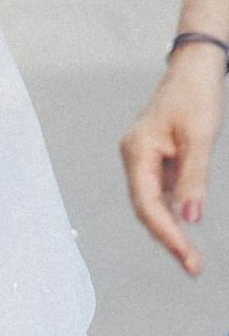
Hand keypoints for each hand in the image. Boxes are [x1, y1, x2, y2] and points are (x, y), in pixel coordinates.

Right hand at [121, 48, 225, 273]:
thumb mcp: (199, 138)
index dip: (167, 234)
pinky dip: (173, 213)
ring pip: (152, 204)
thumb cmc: (195, 96)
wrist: (196, 69)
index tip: (187, 257)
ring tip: (190, 257)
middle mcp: (135, 158)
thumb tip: (191, 218)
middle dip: (168, 239)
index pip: (147, 205)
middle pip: (145, 209)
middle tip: (193, 266)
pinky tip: (187, 227)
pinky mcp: (157, 158)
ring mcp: (144, 159)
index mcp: (137, 152)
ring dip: (170, 230)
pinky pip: (161, 193)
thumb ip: (193, 179)